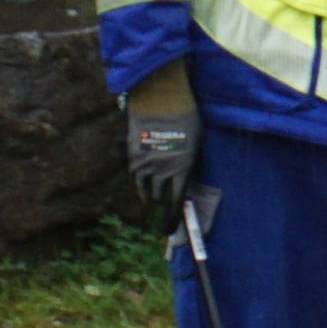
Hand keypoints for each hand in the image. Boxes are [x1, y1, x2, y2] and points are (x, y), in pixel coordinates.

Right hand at [121, 67, 200, 216]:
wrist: (162, 97)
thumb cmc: (187, 118)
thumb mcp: (196, 144)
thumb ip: (189, 165)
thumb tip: (184, 184)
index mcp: (182, 168)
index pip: (174, 202)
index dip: (170, 219)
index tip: (168, 230)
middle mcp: (160, 169)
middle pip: (158, 196)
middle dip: (162, 197)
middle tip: (165, 192)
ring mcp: (143, 162)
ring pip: (144, 187)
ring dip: (149, 187)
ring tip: (155, 179)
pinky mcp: (129, 154)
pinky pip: (133, 172)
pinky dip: (139, 174)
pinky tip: (145, 167)